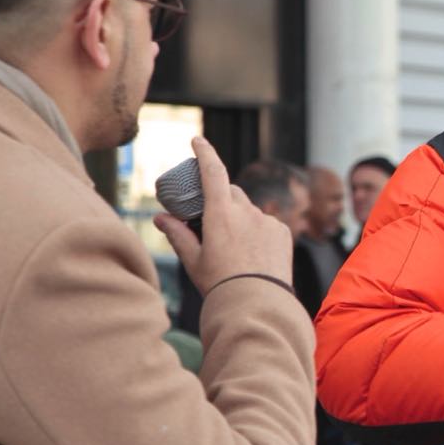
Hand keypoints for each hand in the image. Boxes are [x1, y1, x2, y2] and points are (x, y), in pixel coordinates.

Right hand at [154, 136, 293, 292]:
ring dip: (239, 218)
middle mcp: (246, 212)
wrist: (258, 304)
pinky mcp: (283, 231)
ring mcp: (267, 220)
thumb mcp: (194, 260)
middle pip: (230, 192)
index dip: (204, 152)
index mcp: (220, 214)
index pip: (212, 171)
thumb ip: (178, 235)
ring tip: (234, 248)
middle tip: (210, 220)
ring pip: (249, 210)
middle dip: (219, 198)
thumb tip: (160, 218)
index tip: (197, 140)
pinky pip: (266, 223)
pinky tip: (253, 253)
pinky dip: (257, 230)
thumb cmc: (221, 284)